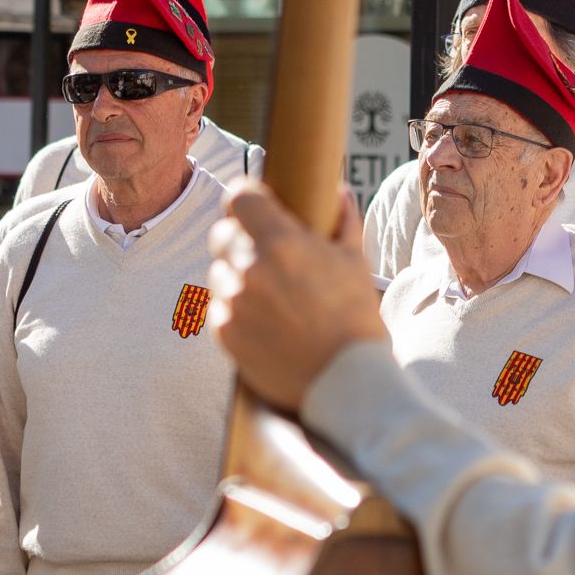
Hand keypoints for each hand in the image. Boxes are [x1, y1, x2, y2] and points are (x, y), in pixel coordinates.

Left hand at [208, 179, 387, 412]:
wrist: (346, 381)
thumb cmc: (356, 319)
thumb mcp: (355, 262)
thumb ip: (342, 222)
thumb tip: (339, 193)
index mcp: (281, 243)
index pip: (239, 197)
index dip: (247, 197)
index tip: (256, 206)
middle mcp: (250, 269)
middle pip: (221, 234)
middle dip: (239, 239)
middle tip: (264, 254)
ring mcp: (233, 302)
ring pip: (219, 273)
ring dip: (236, 278)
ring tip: (270, 296)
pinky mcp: (224, 333)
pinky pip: (218, 308)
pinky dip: (235, 310)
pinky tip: (264, 322)